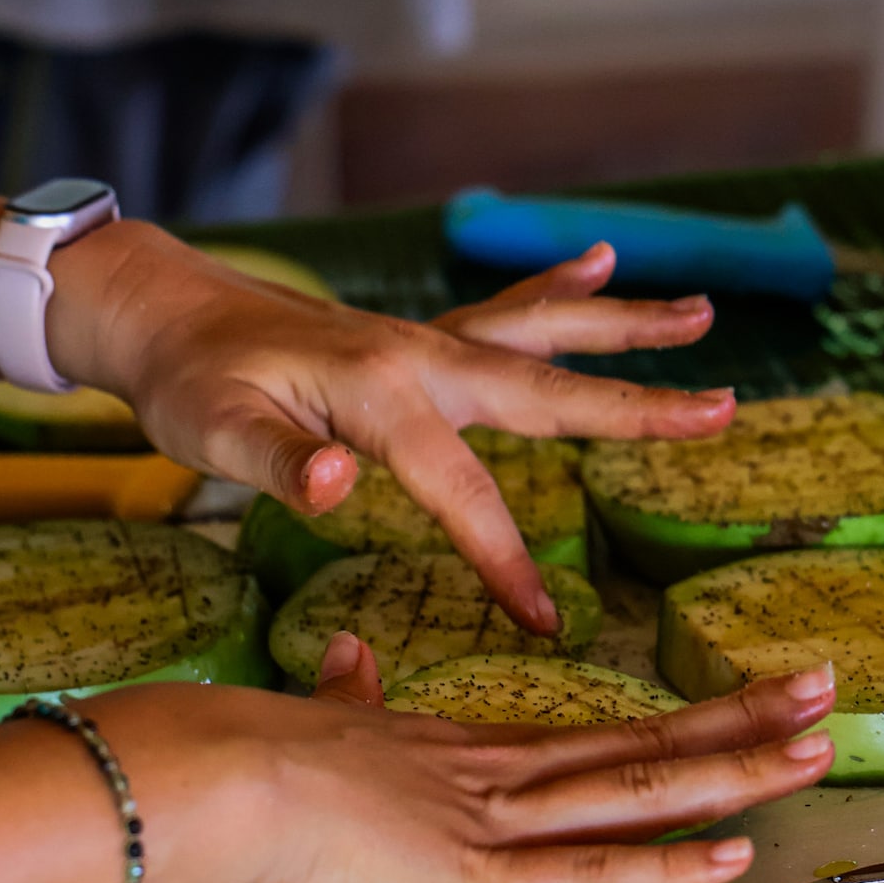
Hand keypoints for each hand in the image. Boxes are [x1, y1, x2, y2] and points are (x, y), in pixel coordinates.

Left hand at [81, 230, 730, 631]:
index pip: (464, 491)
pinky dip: (556, 289)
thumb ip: (278, 463)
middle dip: (638, 406)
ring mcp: (424, 340)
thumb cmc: (187, 382)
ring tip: (698, 314)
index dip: (506, 559)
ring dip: (622, 327)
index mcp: (382, 393)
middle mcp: (421, 356)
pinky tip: (602, 262)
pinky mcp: (416, 339)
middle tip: (722, 409)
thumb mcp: (212, 432)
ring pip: (542, 333)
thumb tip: (337, 489)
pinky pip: (503, 312)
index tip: (547, 620)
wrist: (161, 311)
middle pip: (548, 386)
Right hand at [223, 638, 835, 882]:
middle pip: (646, 749)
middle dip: (743, 725)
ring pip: (637, 795)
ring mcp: (497, 827)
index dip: (691, 722)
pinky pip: (585, 875)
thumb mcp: (324, 719)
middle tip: (826, 690)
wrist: (218, 773)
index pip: (609, 738)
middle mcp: (505, 780)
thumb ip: (353, 695)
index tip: (761, 696)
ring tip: (817, 747)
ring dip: (733, 775)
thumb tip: (353, 657)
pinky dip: (661, 868)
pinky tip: (732, 854)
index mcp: (476, 757)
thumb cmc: (258, 754)